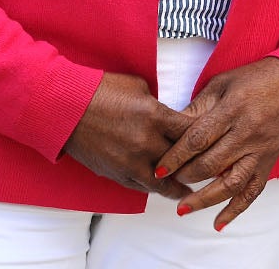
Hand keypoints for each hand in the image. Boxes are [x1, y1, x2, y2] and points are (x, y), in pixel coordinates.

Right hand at [63, 72, 194, 199]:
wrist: (65, 106)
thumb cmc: (101, 90)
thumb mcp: (139, 88)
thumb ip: (159, 106)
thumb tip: (171, 116)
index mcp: (155, 116)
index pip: (192, 132)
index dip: (205, 138)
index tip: (213, 143)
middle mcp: (145, 142)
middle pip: (181, 159)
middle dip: (195, 164)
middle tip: (207, 169)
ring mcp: (129, 161)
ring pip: (162, 182)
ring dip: (177, 186)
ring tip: (189, 191)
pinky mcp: (115, 172)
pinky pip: (140, 186)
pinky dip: (153, 188)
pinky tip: (163, 190)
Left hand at [154, 56, 278, 230]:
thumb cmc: (254, 80)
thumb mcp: (222, 83)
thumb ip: (198, 107)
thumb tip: (170, 129)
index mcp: (233, 110)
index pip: (199, 139)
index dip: (176, 157)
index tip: (158, 170)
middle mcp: (248, 133)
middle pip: (212, 164)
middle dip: (185, 177)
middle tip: (166, 182)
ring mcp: (260, 151)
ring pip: (231, 183)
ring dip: (205, 199)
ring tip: (182, 210)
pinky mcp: (269, 163)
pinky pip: (253, 191)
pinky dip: (236, 210)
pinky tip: (218, 223)